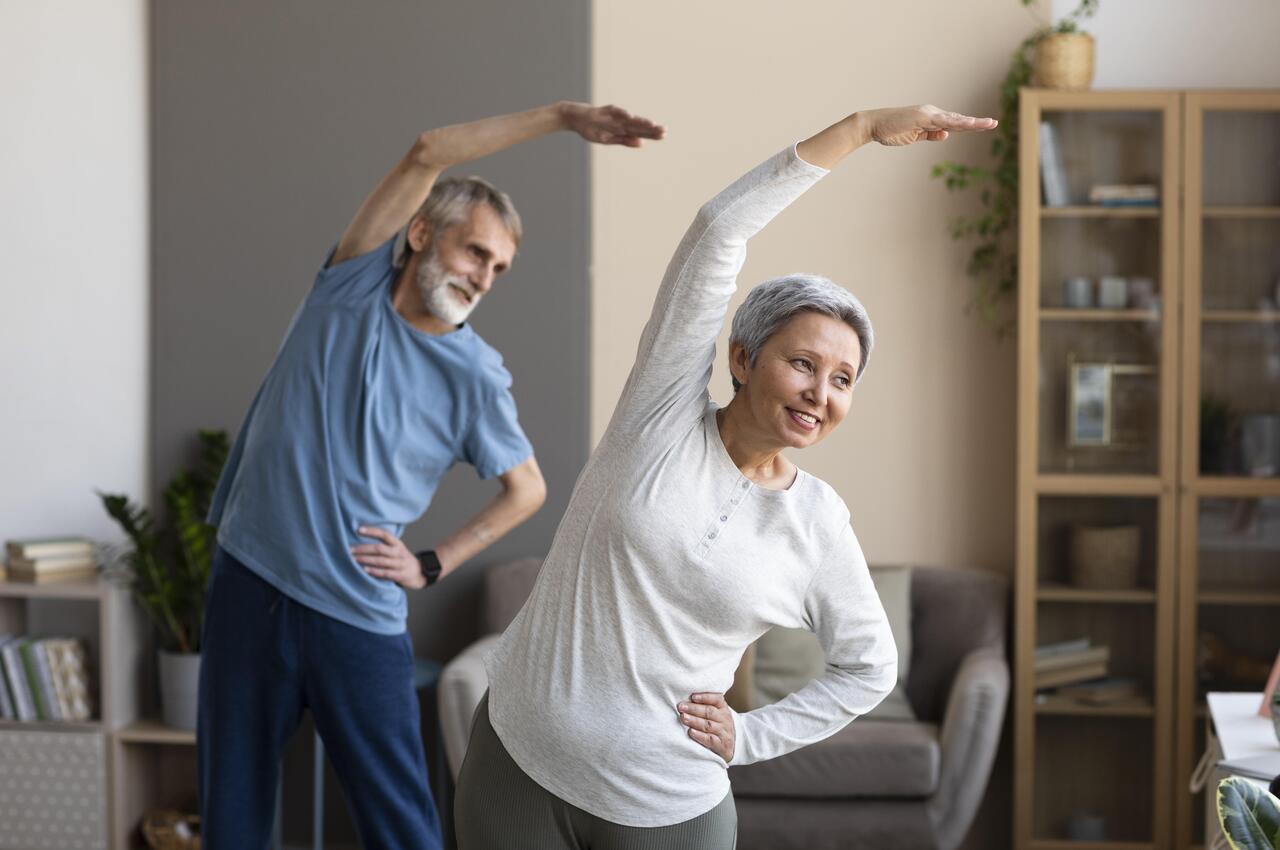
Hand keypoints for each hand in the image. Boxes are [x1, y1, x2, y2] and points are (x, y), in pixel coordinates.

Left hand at [350, 526, 424, 589]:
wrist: (420, 573)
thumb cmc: (402, 560)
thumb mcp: (397, 549)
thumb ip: (384, 546)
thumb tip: (362, 542)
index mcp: (397, 544)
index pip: (384, 534)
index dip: (372, 531)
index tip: (358, 530)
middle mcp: (399, 552)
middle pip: (380, 548)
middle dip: (363, 549)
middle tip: (350, 550)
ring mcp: (400, 564)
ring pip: (381, 561)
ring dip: (366, 560)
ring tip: (353, 560)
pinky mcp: (400, 575)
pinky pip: (386, 573)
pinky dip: (374, 571)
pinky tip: (364, 570)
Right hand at [561, 102, 665, 146]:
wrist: (574, 118)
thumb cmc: (592, 128)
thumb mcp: (608, 139)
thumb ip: (624, 141)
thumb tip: (642, 144)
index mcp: (622, 129)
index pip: (640, 132)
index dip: (651, 133)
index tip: (664, 135)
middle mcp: (620, 121)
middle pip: (637, 126)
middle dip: (650, 129)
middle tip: (665, 131)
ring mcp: (612, 116)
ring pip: (629, 119)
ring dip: (640, 121)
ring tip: (652, 125)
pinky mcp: (603, 111)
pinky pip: (614, 112)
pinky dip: (622, 113)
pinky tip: (631, 116)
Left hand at [678, 692, 735, 762]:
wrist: (729, 747)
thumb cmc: (717, 726)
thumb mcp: (716, 714)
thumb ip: (705, 705)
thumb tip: (686, 699)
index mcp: (723, 708)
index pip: (717, 699)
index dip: (705, 697)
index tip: (693, 696)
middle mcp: (725, 719)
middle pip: (709, 712)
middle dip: (694, 708)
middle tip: (681, 707)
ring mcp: (723, 732)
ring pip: (708, 725)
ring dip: (694, 721)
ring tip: (683, 717)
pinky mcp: (721, 745)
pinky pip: (709, 739)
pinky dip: (699, 735)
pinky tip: (691, 731)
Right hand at [857, 104, 996, 146]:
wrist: (873, 125)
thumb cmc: (890, 131)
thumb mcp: (913, 136)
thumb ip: (930, 135)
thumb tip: (947, 135)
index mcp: (930, 118)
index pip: (953, 123)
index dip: (968, 125)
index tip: (983, 126)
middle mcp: (932, 113)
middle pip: (958, 120)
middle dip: (976, 123)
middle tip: (994, 123)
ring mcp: (928, 114)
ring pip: (954, 120)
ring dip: (972, 123)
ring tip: (988, 124)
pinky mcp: (922, 117)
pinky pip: (943, 121)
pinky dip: (957, 123)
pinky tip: (968, 124)